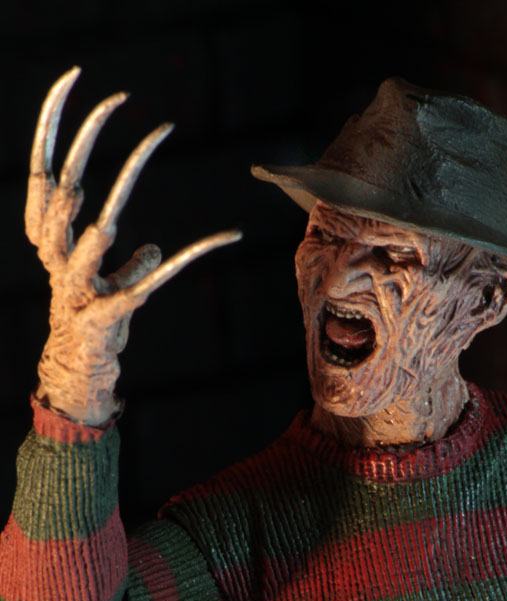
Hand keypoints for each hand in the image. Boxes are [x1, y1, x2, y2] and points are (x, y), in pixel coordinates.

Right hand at [26, 67, 241, 424]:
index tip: (73, 81)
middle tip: (113, 100)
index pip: (42, 172)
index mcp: (50, 240)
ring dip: (113, 200)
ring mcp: (79, 287)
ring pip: (90, 237)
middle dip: (84, 140)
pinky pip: (149, 280)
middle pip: (59, 190)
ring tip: (138, 162)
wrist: (82, 372)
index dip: (52, 125)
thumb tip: (150, 248)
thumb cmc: (95, 323)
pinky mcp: (110, 313)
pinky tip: (222, 238)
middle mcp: (56, 258)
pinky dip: (189, 258)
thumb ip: (129, 262)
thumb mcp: (112, 284)